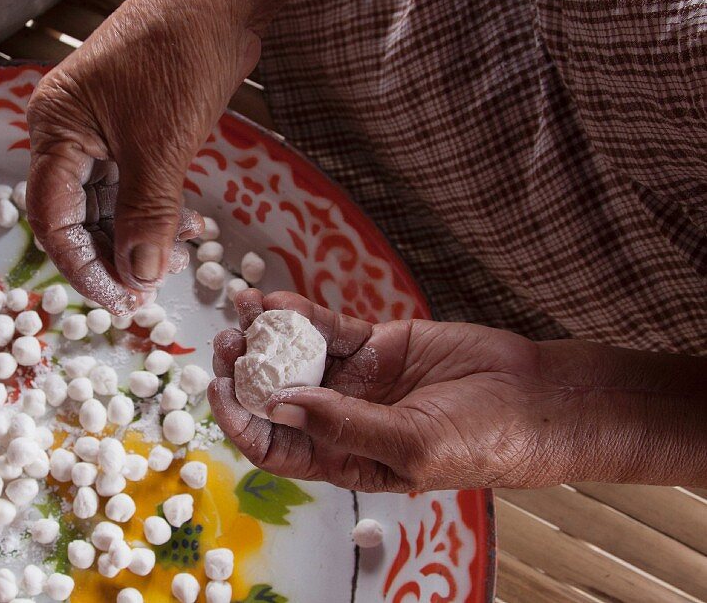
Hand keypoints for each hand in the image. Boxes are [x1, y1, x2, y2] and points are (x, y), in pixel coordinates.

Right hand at [26, 0, 259, 312]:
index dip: (82, 266)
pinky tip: (185, 231)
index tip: (119, 300)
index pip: (52, 217)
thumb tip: (139, 278)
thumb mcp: (161, 146)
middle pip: (76, 215)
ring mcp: (101, 130)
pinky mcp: (134, 129)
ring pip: (108, 204)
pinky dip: (155, 212)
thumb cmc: (179, 56)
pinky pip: (133, 185)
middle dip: (112, 255)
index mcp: (55, 129)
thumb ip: (147, 216)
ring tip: (177, 260)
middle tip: (148, 292)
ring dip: (138, 237)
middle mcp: (68, 132)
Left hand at [209, 289, 566, 491]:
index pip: (276, 446)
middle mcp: (341, 419)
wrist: (537, 397)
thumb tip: (280, 408)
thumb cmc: (485, 441)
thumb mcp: (412, 444)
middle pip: (274, 396)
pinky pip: (326, 326)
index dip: (243, 423)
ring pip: (294, 356)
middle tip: (223, 344)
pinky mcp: (374, 343)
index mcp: (344, 458)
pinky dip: (298, 312)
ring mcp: (356, 379)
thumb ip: (344, 426)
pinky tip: (273, 299)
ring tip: (240, 311)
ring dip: (263, 335)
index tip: (219, 392)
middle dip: (243, 371)